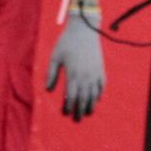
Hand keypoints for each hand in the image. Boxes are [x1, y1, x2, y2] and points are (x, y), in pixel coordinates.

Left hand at [49, 5, 106, 120]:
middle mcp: (85, 76)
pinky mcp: (100, 69)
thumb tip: (49, 89)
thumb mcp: (55, 57)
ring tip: (87, 113)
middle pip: (83, 99)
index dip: (68, 106)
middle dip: (79, 110)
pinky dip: (99, 94)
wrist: (84, 30)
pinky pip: (101, 85)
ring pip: (94, 94)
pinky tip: (96, 100)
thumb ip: (52, 74)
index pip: (71, 96)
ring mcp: (95, 73)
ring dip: (90, 105)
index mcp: (73, 74)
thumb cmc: (66, 42)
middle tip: (76, 120)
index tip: (65, 114)